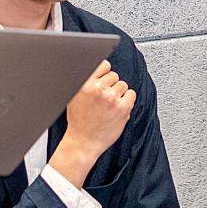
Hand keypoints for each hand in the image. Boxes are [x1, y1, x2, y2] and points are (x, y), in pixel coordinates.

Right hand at [48, 59, 135, 187]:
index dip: (104, 73)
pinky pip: (131, 94)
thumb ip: (86, 81)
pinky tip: (117, 108)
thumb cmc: (79, 120)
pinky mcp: (123, 108)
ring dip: (119, 93)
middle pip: (114, 75)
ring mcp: (111, 98)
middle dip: (110, 85)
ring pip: (123, 84)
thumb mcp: (74, 96)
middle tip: (104, 98)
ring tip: (109, 105)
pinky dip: (127, 100)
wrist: (83, 142)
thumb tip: (98, 68)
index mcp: (85, 84)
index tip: (103, 80)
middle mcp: (98, 89)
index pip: (103, 65)